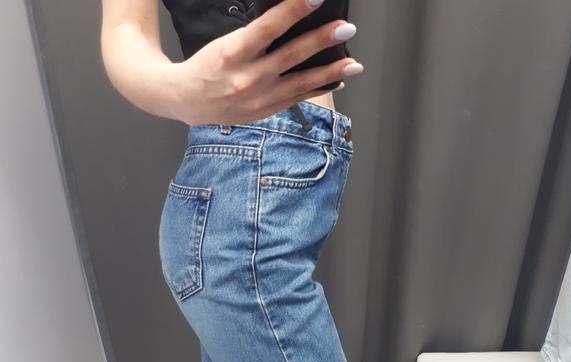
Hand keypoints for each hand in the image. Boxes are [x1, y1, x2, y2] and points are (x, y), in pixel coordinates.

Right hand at [171, 0, 362, 125]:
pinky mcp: (264, 111)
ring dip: (330, 72)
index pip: (268, 27)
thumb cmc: (207, 65)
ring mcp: (258, 98)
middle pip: (291, 55)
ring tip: (353, 63)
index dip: (294, 10)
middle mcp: (247, 78)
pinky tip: (337, 80)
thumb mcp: (226, 42)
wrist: (186, 100)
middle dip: (321, 41)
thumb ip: (257, 34)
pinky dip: (319, 89)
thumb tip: (289, 20)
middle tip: (346, 29)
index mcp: (233, 53)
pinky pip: (297, 98)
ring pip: (301, 83)